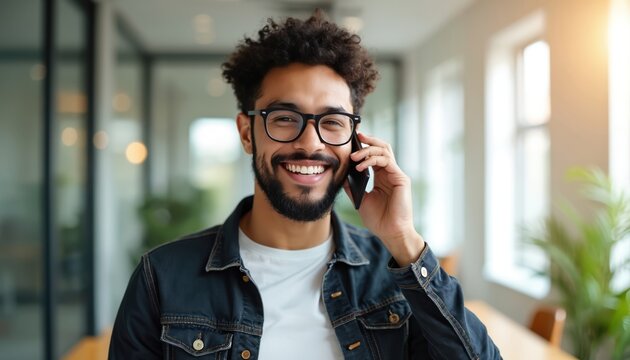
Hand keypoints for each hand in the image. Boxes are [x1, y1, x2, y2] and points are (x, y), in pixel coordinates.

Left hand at [344, 132, 424, 265]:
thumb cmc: (378, 219)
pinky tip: (361, 166)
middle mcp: (390, 173)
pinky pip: (386, 161)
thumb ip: (353, 186)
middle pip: (382, 148)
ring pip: (384, 151)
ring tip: (354, 157)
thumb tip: (342, 174)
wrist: (390, 232)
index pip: (374, 155)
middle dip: (369, 140)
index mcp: (382, 177)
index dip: (365, 146)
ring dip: (368, 151)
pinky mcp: (401, 179)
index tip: (352, 141)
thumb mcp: (361, 199)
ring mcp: (396, 175)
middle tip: (356, 138)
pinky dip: (372, 160)